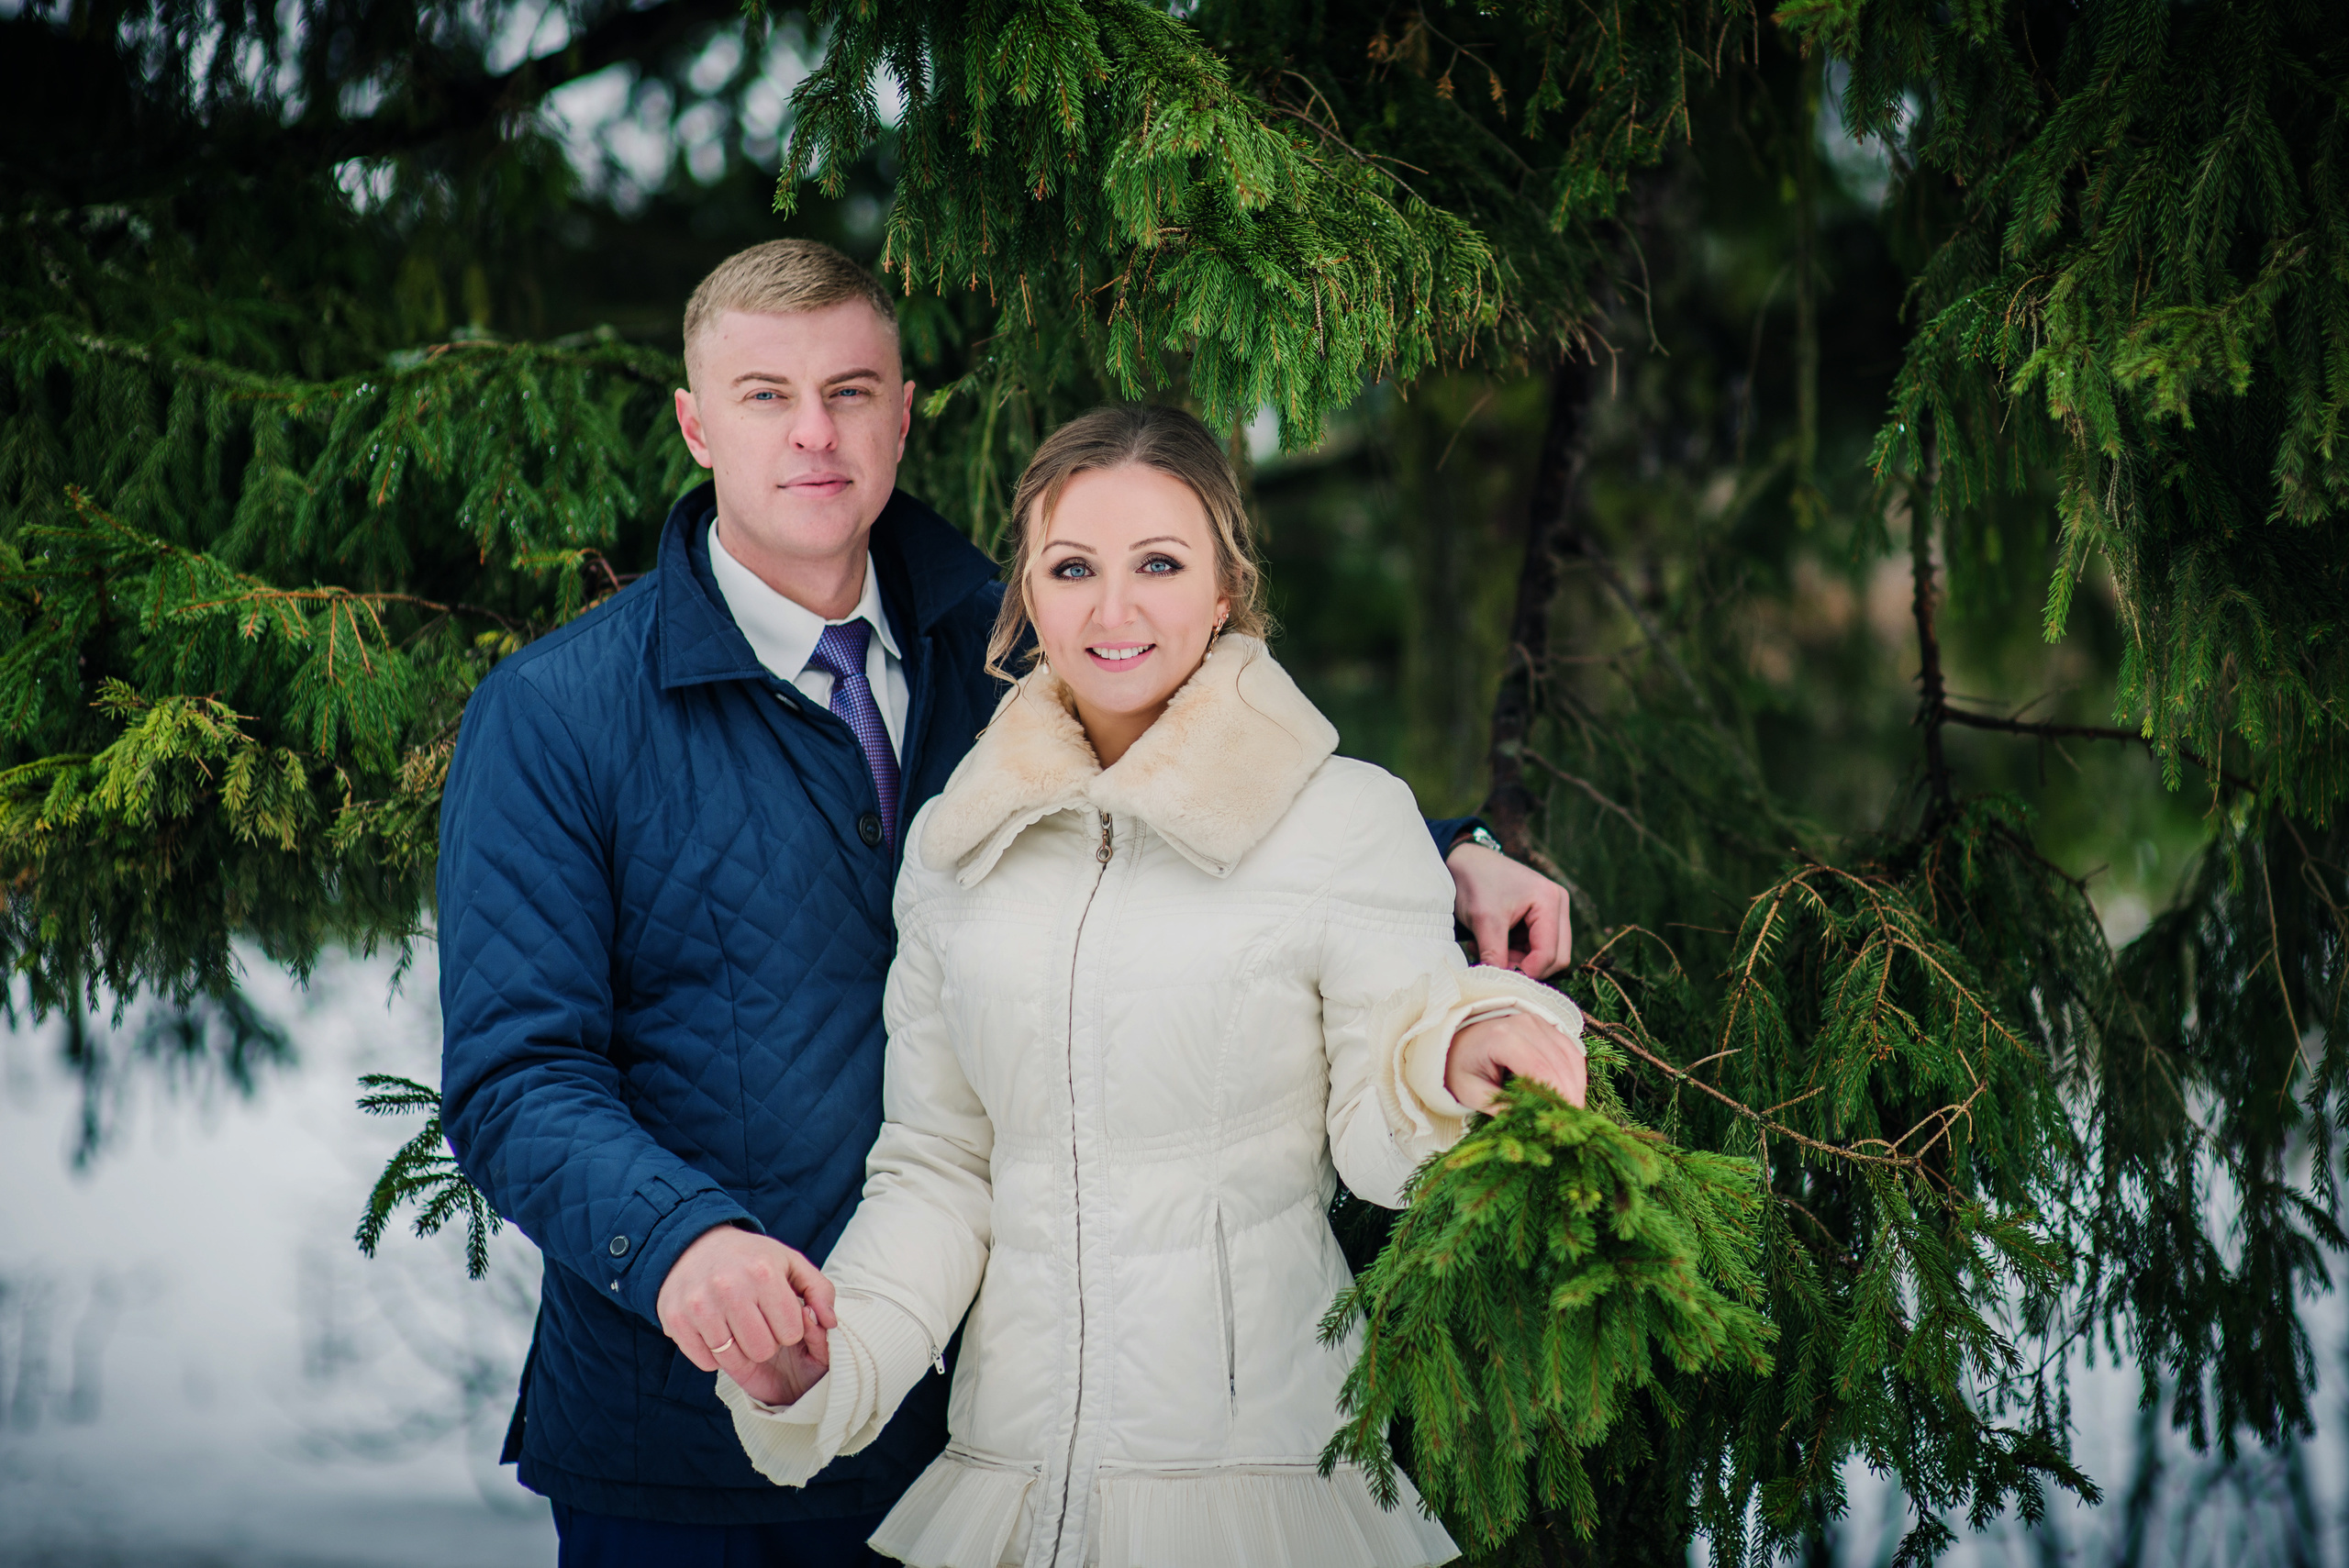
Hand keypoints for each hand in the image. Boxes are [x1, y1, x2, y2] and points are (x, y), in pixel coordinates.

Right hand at [656, 1224, 836, 1401]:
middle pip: (762, 1350)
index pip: (790, 1332)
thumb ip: (820, 1291)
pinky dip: (714, 1354)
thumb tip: (830, 1323)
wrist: (692, 1243)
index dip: (787, 1328)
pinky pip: (706, 1362)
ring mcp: (699, 1305)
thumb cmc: (749, 1258)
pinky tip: (715, 1330)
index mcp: (763, 1273)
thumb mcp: (790, 1262)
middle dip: (765, 1342)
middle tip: (757, 1322)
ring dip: (739, 1349)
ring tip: (737, 1325)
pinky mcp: (676, 1320)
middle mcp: (729, 1288)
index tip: (777, 1314)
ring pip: (733, 1360)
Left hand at [1444, 1011, 1586, 1112]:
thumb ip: (1497, 1106)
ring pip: (1569, 1055)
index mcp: (1502, 1038)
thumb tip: (1528, 1123)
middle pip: (1559, 1062)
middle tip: (1573, 1121)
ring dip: (1576, 1084)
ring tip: (1574, 1111)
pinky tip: (1572, 1094)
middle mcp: (1523, 1024)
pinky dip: (1575, 1073)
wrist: (1458, 1041)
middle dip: (1570, 1093)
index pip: (1539, 1068)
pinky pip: (1569, 1050)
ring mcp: (1537, 1022)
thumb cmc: (1461, 1066)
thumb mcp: (1469, 1091)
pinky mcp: (1546, 1026)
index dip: (1556, 1094)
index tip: (1565, 1118)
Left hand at [1446, 841, 1572, 975]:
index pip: (1550, 953)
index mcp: (1550, 900)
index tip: (1499, 978)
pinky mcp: (1541, 918)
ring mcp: (1552, 911)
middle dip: (1526, 968)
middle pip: (1557, 957)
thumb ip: (1494, 954)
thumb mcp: (1484, 920)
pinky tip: (1491, 944)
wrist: (1463, 860)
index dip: (1527, 972)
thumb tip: (1499, 985)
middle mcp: (1558, 904)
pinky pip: (1536, 948)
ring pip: (1547, 956)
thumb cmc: (1475, 881)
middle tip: (1493, 964)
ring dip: (1518, 962)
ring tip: (1486, 950)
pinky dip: (1515, 954)